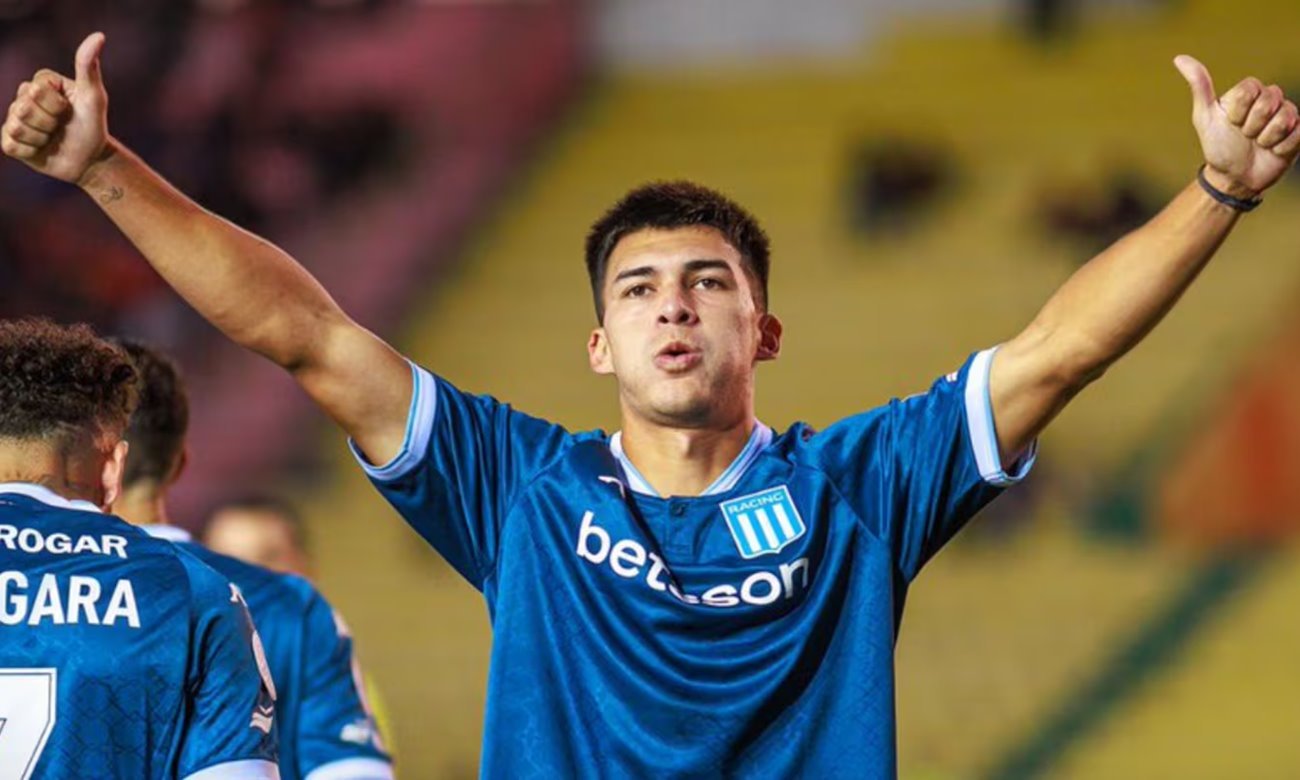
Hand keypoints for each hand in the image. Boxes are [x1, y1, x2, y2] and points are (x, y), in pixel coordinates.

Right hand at [2, 32, 109, 183]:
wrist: (90, 159)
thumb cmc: (93, 125)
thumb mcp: (94, 97)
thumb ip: (88, 67)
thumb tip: (99, 36)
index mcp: (41, 83)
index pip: (36, 90)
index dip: (56, 105)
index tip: (69, 110)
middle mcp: (24, 97)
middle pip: (23, 108)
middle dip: (48, 122)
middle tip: (61, 126)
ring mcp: (15, 118)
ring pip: (17, 127)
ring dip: (41, 138)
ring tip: (52, 137)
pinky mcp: (11, 141)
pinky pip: (10, 145)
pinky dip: (30, 151)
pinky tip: (41, 149)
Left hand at [1175, 55, 1299, 198]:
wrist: (1233, 177)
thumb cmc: (1219, 146)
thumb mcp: (1205, 117)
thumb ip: (1199, 86)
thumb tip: (1179, 58)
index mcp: (1249, 93)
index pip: (1251, 88)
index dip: (1239, 110)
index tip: (1231, 123)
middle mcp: (1270, 100)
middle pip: (1269, 100)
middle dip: (1252, 125)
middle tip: (1245, 136)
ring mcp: (1287, 116)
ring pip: (1286, 118)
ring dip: (1266, 138)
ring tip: (1258, 144)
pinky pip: (1298, 134)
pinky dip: (1280, 148)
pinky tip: (1273, 151)